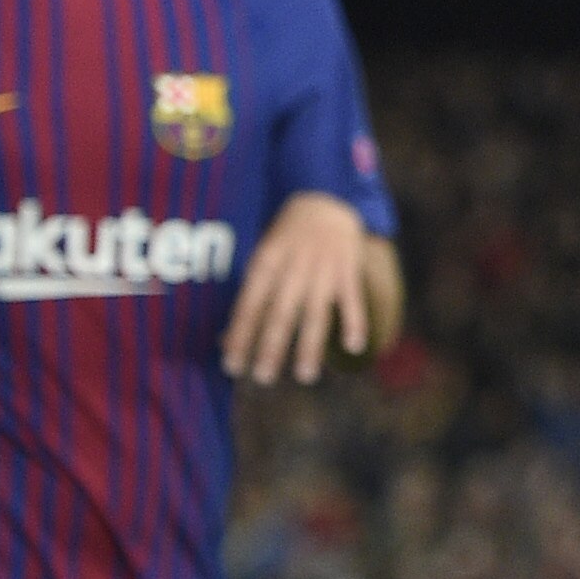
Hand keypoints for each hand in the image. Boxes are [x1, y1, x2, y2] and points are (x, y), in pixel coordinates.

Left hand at [222, 193, 372, 385]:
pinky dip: (354, 323)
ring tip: (304, 375)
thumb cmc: (286, 238)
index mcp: (267, 261)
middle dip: (272, 347)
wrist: (325, 201)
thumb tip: (225, 340)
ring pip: (316, 313)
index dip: (240, 335)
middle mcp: (294, 267)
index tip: (232, 365)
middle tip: (263, 377)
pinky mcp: (348, 271)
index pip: (250, 304)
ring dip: (310, 346)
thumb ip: (250, 297)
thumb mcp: (263, 257)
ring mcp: (324, 269)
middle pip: (281, 313)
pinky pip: (352, 300)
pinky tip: (353, 348)